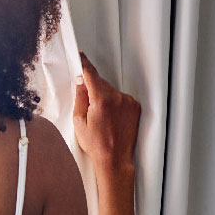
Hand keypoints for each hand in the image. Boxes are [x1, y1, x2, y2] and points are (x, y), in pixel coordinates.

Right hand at [73, 51, 140, 179]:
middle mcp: (117, 98)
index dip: (83, 63)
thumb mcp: (79, 121)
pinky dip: (114, 103)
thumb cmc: (96, 144)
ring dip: (104, 97)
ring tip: (101, 117)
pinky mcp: (135, 107)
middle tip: (88, 107)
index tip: (79, 55)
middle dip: (92, 89)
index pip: (91, 74)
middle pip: (101, 83)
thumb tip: (80, 81)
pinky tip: (110, 118)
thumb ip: (80, 97)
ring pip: (111, 91)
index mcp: (101, 100)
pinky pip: (121, 98)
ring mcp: (128, 102)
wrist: (115, 159)